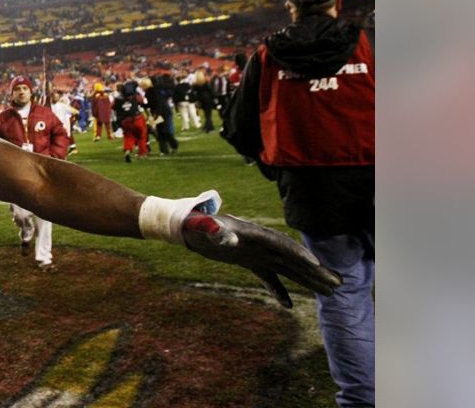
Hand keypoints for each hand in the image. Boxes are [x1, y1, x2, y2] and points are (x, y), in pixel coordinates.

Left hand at [182, 212, 341, 307]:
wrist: (189, 226)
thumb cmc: (195, 224)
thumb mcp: (202, 226)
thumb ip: (214, 230)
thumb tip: (225, 237)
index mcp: (253, 233)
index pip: (281, 244)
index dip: (298, 254)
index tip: (316, 266)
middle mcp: (260, 243)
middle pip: (293, 258)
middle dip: (315, 270)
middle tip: (339, 283)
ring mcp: (257, 253)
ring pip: (287, 268)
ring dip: (308, 279)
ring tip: (330, 292)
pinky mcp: (250, 262)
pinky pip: (269, 277)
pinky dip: (278, 290)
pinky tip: (287, 305)